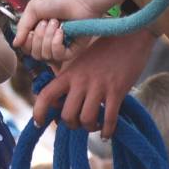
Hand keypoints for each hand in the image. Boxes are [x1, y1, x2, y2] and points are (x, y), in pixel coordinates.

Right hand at [13, 0, 103, 64]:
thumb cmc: (58, 0)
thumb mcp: (33, 9)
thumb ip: (22, 27)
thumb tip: (15, 44)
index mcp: (39, 33)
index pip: (27, 48)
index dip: (26, 42)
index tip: (31, 30)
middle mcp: (49, 42)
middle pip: (35, 54)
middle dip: (38, 37)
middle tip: (46, 22)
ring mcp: (61, 47)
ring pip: (45, 56)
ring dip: (47, 38)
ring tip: (55, 23)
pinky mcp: (73, 50)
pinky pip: (58, 56)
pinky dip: (56, 43)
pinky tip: (61, 32)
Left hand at [33, 29, 155, 137]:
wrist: (129, 35)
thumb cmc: (105, 49)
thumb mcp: (80, 61)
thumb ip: (69, 78)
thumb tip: (59, 101)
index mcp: (69, 73)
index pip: (46, 95)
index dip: (39, 112)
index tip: (39, 124)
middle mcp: (81, 81)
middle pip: (67, 115)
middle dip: (72, 125)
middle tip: (79, 123)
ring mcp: (99, 86)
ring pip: (86, 119)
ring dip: (90, 128)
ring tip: (95, 125)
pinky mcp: (117, 91)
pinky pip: (109, 119)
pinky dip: (108, 131)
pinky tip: (109, 133)